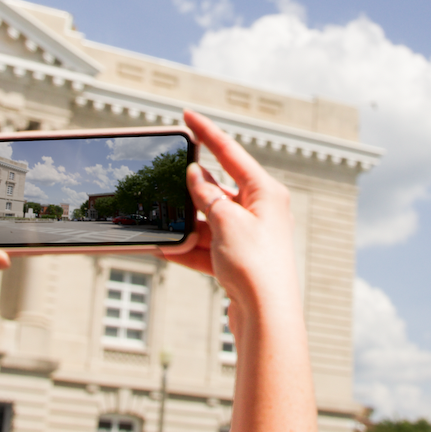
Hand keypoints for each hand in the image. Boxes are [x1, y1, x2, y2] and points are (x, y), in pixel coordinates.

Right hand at [162, 111, 298, 317]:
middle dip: (190, 191)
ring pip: (208, 220)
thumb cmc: (255, 266)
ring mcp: (249, 235)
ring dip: (186, 225)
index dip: (207, 132)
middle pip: (217, 189)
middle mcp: (261, 211)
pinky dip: (188, 247)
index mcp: (266, 193)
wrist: (266, 316)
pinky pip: (208, 245)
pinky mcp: (238, 259)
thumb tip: (196, 174)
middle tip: (166, 181)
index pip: (231, 153)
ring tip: (164, 229)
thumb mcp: (226, 221)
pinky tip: (167, 249)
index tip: (188, 115)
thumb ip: (207, 194)